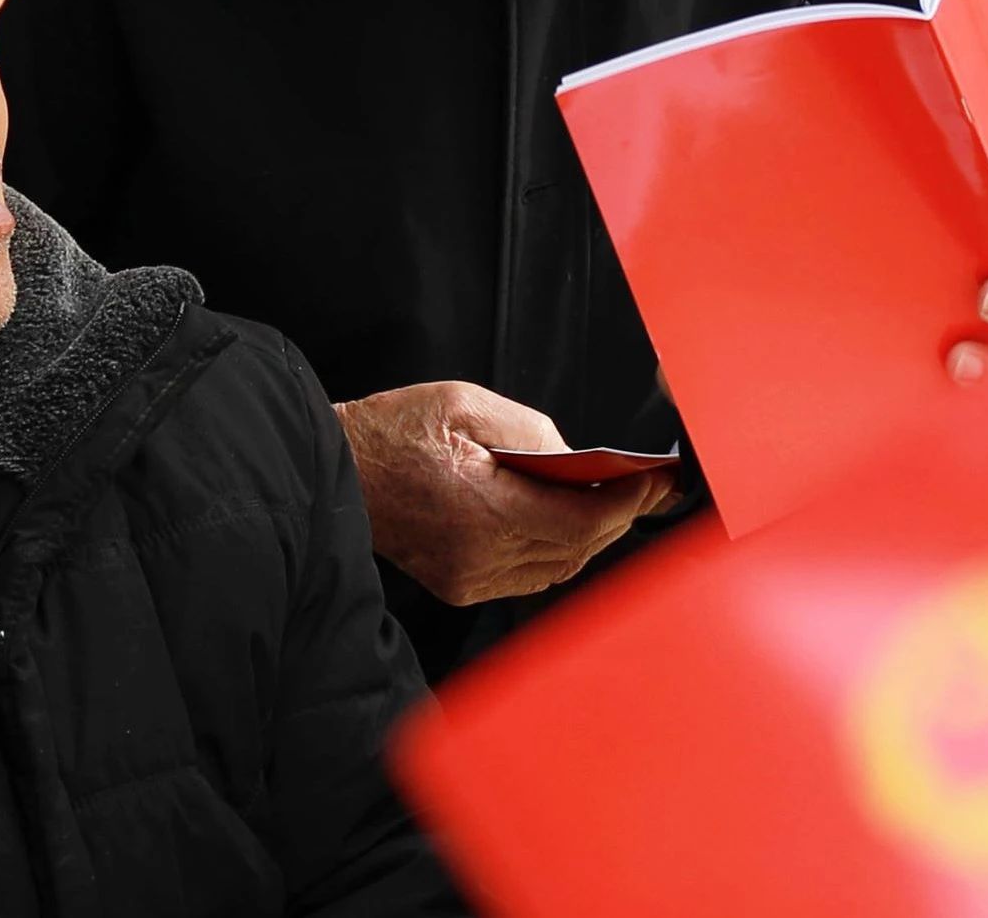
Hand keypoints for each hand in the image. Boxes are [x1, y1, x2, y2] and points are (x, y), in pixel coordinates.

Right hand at [334, 381, 674, 605]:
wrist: (330, 473)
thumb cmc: (389, 433)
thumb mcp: (464, 404)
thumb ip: (530, 433)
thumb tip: (577, 460)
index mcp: (480, 510)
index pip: (579, 520)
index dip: (627, 501)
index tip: (657, 480)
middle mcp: (477, 557)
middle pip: (575, 548)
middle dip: (617, 516)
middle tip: (648, 486)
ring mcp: (467, 578)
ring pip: (556, 567)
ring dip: (589, 535)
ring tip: (613, 498)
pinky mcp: (458, 584)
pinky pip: (527, 574)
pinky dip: (556, 548)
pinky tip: (564, 519)